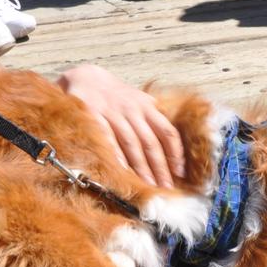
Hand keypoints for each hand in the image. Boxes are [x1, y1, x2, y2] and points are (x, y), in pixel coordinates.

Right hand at [57, 64, 183, 187]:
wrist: (86, 77)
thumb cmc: (116, 96)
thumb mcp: (139, 101)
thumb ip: (154, 119)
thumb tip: (173, 147)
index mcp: (147, 107)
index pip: (167, 132)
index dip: (175, 154)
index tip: (179, 173)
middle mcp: (133, 110)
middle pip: (150, 143)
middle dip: (160, 168)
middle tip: (165, 188)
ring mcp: (113, 112)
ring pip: (131, 143)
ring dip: (141, 167)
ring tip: (148, 185)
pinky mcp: (94, 114)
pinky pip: (107, 137)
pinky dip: (115, 153)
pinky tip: (122, 169)